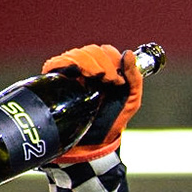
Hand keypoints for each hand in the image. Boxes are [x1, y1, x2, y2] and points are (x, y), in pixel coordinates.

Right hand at [40, 44, 143, 163]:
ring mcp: (71, 73)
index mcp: (105, 69)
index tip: (118, 79)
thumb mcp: (132, 99)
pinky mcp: (56, 80)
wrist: (97, 140)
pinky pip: (56, 63)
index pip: (105, 51)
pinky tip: (80, 74)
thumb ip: (135, 77)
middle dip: (103, 63)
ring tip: (98, 79)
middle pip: (91, 50)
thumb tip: (128, 54)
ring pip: (76, 54)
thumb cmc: (114, 119)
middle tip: (110, 81)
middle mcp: (87, 68)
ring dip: (89, 63)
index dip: (113, 59)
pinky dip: (67, 63)